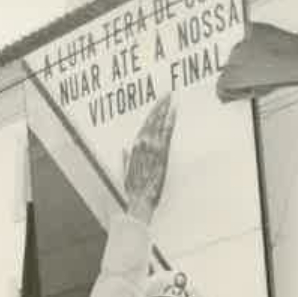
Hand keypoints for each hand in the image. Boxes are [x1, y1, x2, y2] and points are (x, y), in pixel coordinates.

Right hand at [124, 95, 175, 223]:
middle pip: (152, 122)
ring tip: (171, 99)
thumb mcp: (126, 175)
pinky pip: (165, 135)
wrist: (140, 202)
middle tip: (167, 94)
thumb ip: (124, 161)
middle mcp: (143, 147)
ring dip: (164, 111)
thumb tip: (123, 151)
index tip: (159, 103)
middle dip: (159, 107)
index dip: (152, 115)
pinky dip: (169, 122)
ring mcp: (152, 150)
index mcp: (136, 150)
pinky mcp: (160, 156)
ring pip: (158, 125)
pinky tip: (174, 112)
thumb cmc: (134, 192)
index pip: (145, 127)